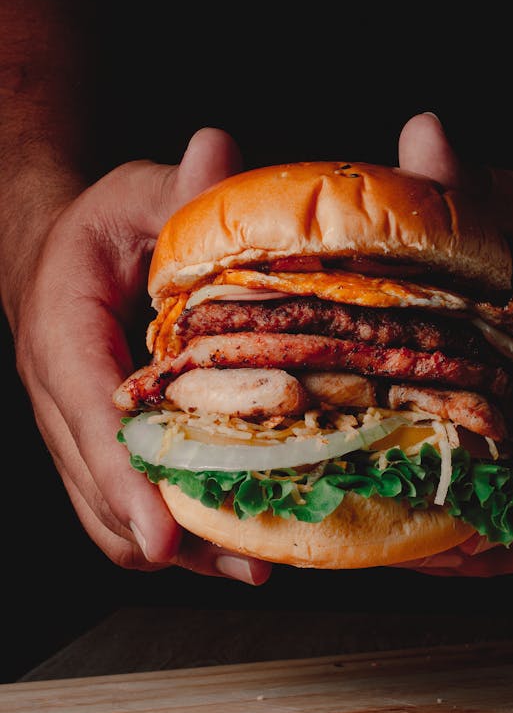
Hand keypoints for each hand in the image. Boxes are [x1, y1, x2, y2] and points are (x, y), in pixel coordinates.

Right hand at [8, 128, 271, 583]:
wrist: (58, 252)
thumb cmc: (100, 224)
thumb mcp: (134, 193)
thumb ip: (173, 186)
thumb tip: (218, 149)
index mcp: (61, 334)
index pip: (88, 417)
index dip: (125, 479)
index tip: (167, 533)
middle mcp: (62, 396)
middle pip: (98, 487)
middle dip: (165, 533)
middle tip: (249, 560)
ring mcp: (77, 429)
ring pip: (108, 513)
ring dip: (175, 548)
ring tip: (254, 563)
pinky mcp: (101, 445)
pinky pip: (125, 505)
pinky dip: (175, 531)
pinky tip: (233, 539)